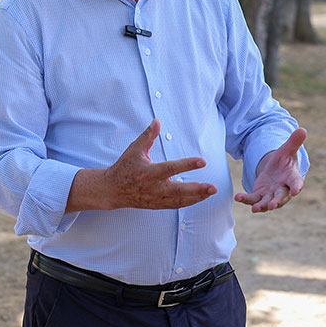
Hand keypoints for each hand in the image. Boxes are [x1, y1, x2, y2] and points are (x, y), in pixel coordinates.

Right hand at [66, 119, 216, 211]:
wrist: (112, 190)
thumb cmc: (124, 167)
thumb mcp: (134, 149)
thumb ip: (148, 136)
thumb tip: (157, 121)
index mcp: (149, 172)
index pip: (171, 168)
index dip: (187, 164)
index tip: (202, 161)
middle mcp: (154, 187)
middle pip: (179, 190)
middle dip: (197, 190)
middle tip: (213, 187)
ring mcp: (156, 198)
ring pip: (179, 200)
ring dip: (196, 197)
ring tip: (211, 191)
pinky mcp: (157, 205)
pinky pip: (175, 205)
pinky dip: (188, 203)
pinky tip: (200, 198)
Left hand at [234, 128, 306, 213]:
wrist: (276, 170)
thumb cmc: (285, 161)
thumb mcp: (288, 149)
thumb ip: (294, 141)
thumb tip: (303, 129)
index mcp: (293, 178)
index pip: (296, 183)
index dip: (297, 187)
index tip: (296, 191)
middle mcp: (283, 189)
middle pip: (281, 196)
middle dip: (276, 202)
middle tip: (272, 206)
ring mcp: (271, 194)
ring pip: (266, 202)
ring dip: (261, 206)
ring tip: (255, 210)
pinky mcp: (259, 195)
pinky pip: (253, 199)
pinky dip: (246, 199)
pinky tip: (238, 198)